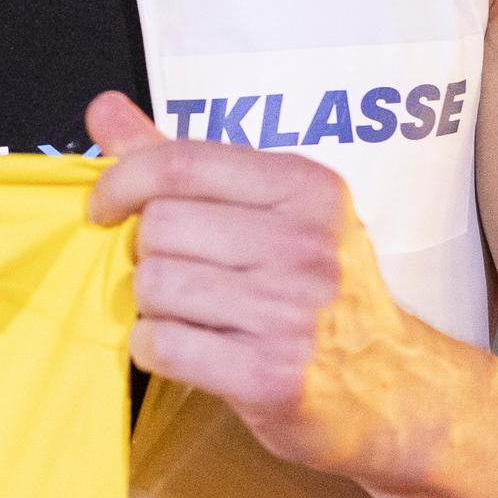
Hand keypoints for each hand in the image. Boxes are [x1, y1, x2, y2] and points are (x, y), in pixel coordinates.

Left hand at [84, 90, 469, 486]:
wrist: (392, 387)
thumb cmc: (315, 291)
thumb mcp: (270, 210)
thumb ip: (181, 162)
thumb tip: (105, 110)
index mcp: (305, 188)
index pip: (179, 163)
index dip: (120, 181)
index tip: (104, 208)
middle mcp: (305, 244)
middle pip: (159, 227)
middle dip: (148, 255)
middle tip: (180, 276)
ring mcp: (290, 312)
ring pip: (154, 286)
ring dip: (152, 306)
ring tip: (191, 315)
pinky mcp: (272, 376)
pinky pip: (163, 345)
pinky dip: (155, 349)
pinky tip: (187, 351)